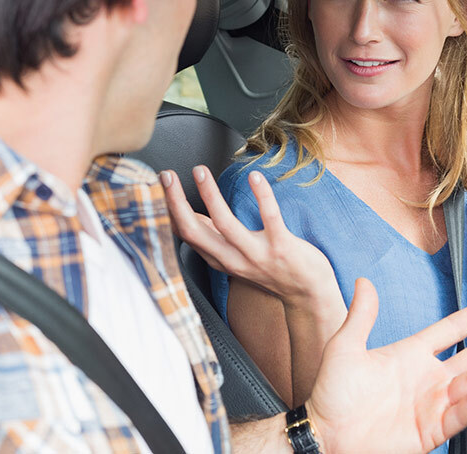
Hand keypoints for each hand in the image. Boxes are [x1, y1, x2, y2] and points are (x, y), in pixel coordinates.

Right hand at [162, 166, 343, 309]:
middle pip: (195, 232)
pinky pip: (269, 217)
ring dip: (210, 195)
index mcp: (221, 259)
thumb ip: (215, 239)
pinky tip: (255, 175)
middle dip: (176, 203)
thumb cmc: (274, 271)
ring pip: (225, 224)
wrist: (309, 295)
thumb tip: (190, 216)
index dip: (168, 212)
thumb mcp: (236, 259)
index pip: (186, 236)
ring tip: (199, 171)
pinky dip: (261, 195)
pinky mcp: (282, 247)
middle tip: (166, 177)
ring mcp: (257, 254)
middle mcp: (233, 259)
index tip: (157, 186)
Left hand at [306, 278, 466, 453]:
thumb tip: (365, 280)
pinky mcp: (430, 431)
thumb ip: (362, 316)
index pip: (453, 330)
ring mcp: (432, 405)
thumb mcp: (345, 347)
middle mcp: (429, 378)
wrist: (324, 436)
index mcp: (412, 354)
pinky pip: (459, 414)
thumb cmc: (331, 395)